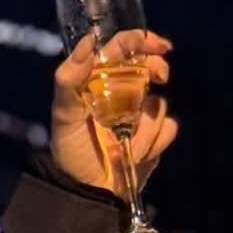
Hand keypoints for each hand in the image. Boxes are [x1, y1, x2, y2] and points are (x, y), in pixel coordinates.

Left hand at [50, 28, 179, 198]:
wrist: (89, 192)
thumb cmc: (71, 151)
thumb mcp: (64, 116)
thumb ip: (69, 81)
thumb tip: (87, 43)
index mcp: (98, 81)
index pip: (122, 48)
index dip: (142, 40)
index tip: (159, 45)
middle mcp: (122, 93)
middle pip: (151, 66)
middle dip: (157, 70)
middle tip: (160, 77)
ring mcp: (141, 115)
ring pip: (160, 103)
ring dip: (145, 124)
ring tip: (124, 142)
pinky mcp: (155, 136)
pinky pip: (168, 128)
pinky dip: (154, 141)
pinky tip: (136, 154)